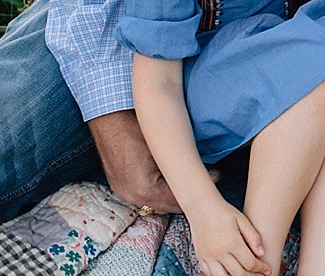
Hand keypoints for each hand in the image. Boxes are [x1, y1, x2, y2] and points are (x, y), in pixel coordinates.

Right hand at [89, 110, 218, 214]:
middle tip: (206, 176)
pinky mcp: (121, 187)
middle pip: (170, 206)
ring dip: (174, 194)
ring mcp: (124, 193)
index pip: (180, 200)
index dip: (198, 187)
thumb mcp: (165, 143)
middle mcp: (133, 196)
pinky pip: (145, 196)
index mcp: (144, 188)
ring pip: (158, 203)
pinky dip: (160, 190)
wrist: (108, 117)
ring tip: (188, 176)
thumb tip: (207, 168)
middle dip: (188, 194)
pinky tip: (170, 177)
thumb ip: (184, 160)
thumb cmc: (137, 125)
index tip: (216, 175)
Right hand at [188, 200, 270, 275]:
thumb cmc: (224, 211)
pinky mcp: (201, 258)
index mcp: (231, 242)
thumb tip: (262, 253)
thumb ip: (253, 237)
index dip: (261, 269)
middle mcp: (219, 252)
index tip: (268, 270)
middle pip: (238, 274)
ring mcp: (208, 257)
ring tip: (246, 274)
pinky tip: (230, 273)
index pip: (250, 263)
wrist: (201, 207)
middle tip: (260, 275)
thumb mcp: (242, 220)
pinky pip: (211, 274)